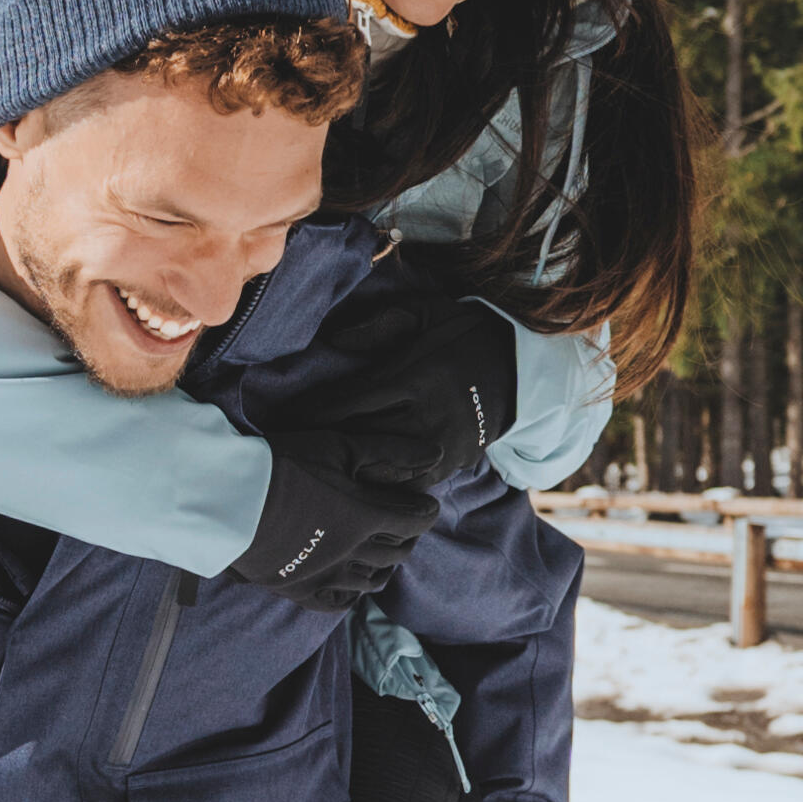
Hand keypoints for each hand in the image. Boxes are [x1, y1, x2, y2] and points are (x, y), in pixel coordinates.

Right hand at [242, 432, 442, 609]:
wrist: (224, 496)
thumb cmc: (282, 464)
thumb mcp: (339, 446)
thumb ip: (390, 451)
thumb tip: (436, 456)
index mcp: (365, 517)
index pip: (414, 520)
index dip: (425, 511)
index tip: (426, 504)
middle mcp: (351, 553)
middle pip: (396, 553)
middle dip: (408, 538)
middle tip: (406, 527)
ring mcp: (324, 575)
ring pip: (369, 581)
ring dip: (382, 567)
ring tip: (382, 555)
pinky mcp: (296, 588)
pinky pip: (334, 603)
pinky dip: (349, 595)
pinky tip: (349, 586)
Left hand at [292, 280, 522, 484]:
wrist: (519, 368)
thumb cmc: (462, 335)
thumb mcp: (426, 313)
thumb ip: (381, 324)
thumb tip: (333, 341)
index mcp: (415, 377)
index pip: (352, 402)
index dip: (314, 414)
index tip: (283, 420)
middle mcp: (427, 416)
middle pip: (361, 440)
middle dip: (321, 447)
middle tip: (284, 454)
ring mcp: (440, 446)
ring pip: (382, 470)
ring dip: (347, 473)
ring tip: (312, 475)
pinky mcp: (452, 465)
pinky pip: (408, 484)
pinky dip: (381, 486)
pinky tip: (354, 487)